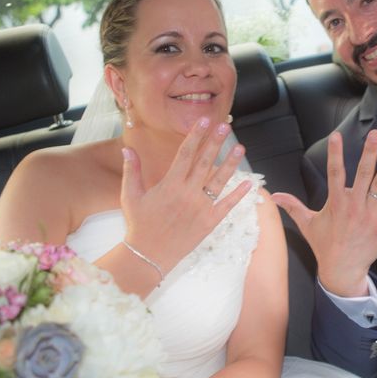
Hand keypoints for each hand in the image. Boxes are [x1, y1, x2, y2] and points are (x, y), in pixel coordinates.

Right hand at [120, 118, 250, 272]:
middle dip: (215, 142)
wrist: (148, 255)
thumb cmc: (139, 224)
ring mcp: (201, 208)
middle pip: (205, 162)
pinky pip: (227, 205)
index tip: (204, 121)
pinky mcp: (210, 222)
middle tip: (225, 126)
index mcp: (170, 185)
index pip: (186, 154)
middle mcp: (188, 194)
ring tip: (241, 148)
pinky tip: (249, 183)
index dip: (196, 136)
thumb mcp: (130, 196)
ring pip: (219, 181)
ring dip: (231, 163)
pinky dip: (239, 195)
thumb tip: (127, 149)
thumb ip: (132, 170)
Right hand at [272, 130, 376, 296]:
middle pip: (363, 173)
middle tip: (376, 134)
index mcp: (336, 202)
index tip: (336, 136)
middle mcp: (354, 205)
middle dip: (369, 152)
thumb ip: (293, 206)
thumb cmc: (325, 246)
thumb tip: (273, 196)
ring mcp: (370, 214)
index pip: (335, 172)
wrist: (342, 270)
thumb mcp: (307, 224)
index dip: (335, 153)